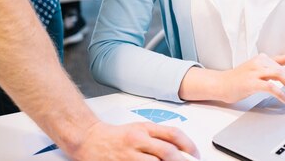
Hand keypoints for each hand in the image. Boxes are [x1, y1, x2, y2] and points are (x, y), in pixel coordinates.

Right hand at [69, 120, 199, 160]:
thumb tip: (181, 149)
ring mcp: (129, 156)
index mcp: (145, 129)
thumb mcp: (140, 128)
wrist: (89, 140)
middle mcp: (137, 141)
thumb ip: (159, 137)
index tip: (195, 155)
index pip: (173, 134)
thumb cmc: (117, 136)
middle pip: (167, 152)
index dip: (189, 146)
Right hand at [218, 53, 284, 103]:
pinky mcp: (251, 82)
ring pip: (280, 75)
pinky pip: (270, 86)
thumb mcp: (258, 68)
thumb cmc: (239, 78)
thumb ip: (274, 62)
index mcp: (263, 58)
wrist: (221, 84)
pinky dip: (280, 93)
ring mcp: (255, 71)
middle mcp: (260, 62)